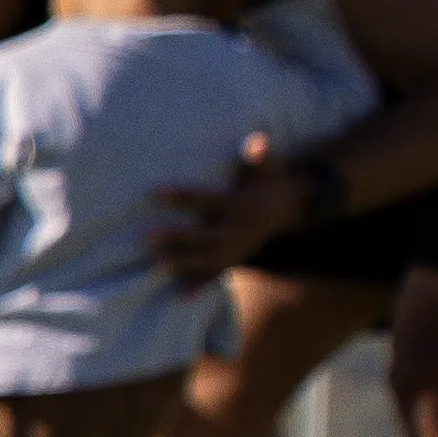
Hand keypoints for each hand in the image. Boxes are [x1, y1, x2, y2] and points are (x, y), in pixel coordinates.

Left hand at [145, 141, 313, 283]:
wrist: (290, 209)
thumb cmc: (271, 181)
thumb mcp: (269, 168)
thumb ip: (260, 156)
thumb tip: (258, 139)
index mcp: (239, 205)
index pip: (205, 199)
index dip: (181, 196)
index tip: (154, 192)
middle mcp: (237, 230)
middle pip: (204, 235)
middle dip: (178, 238)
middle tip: (147, 237)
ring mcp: (236, 247)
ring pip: (207, 258)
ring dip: (183, 262)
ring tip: (156, 265)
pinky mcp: (235, 258)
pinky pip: (217, 275)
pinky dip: (201, 287)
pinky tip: (180, 298)